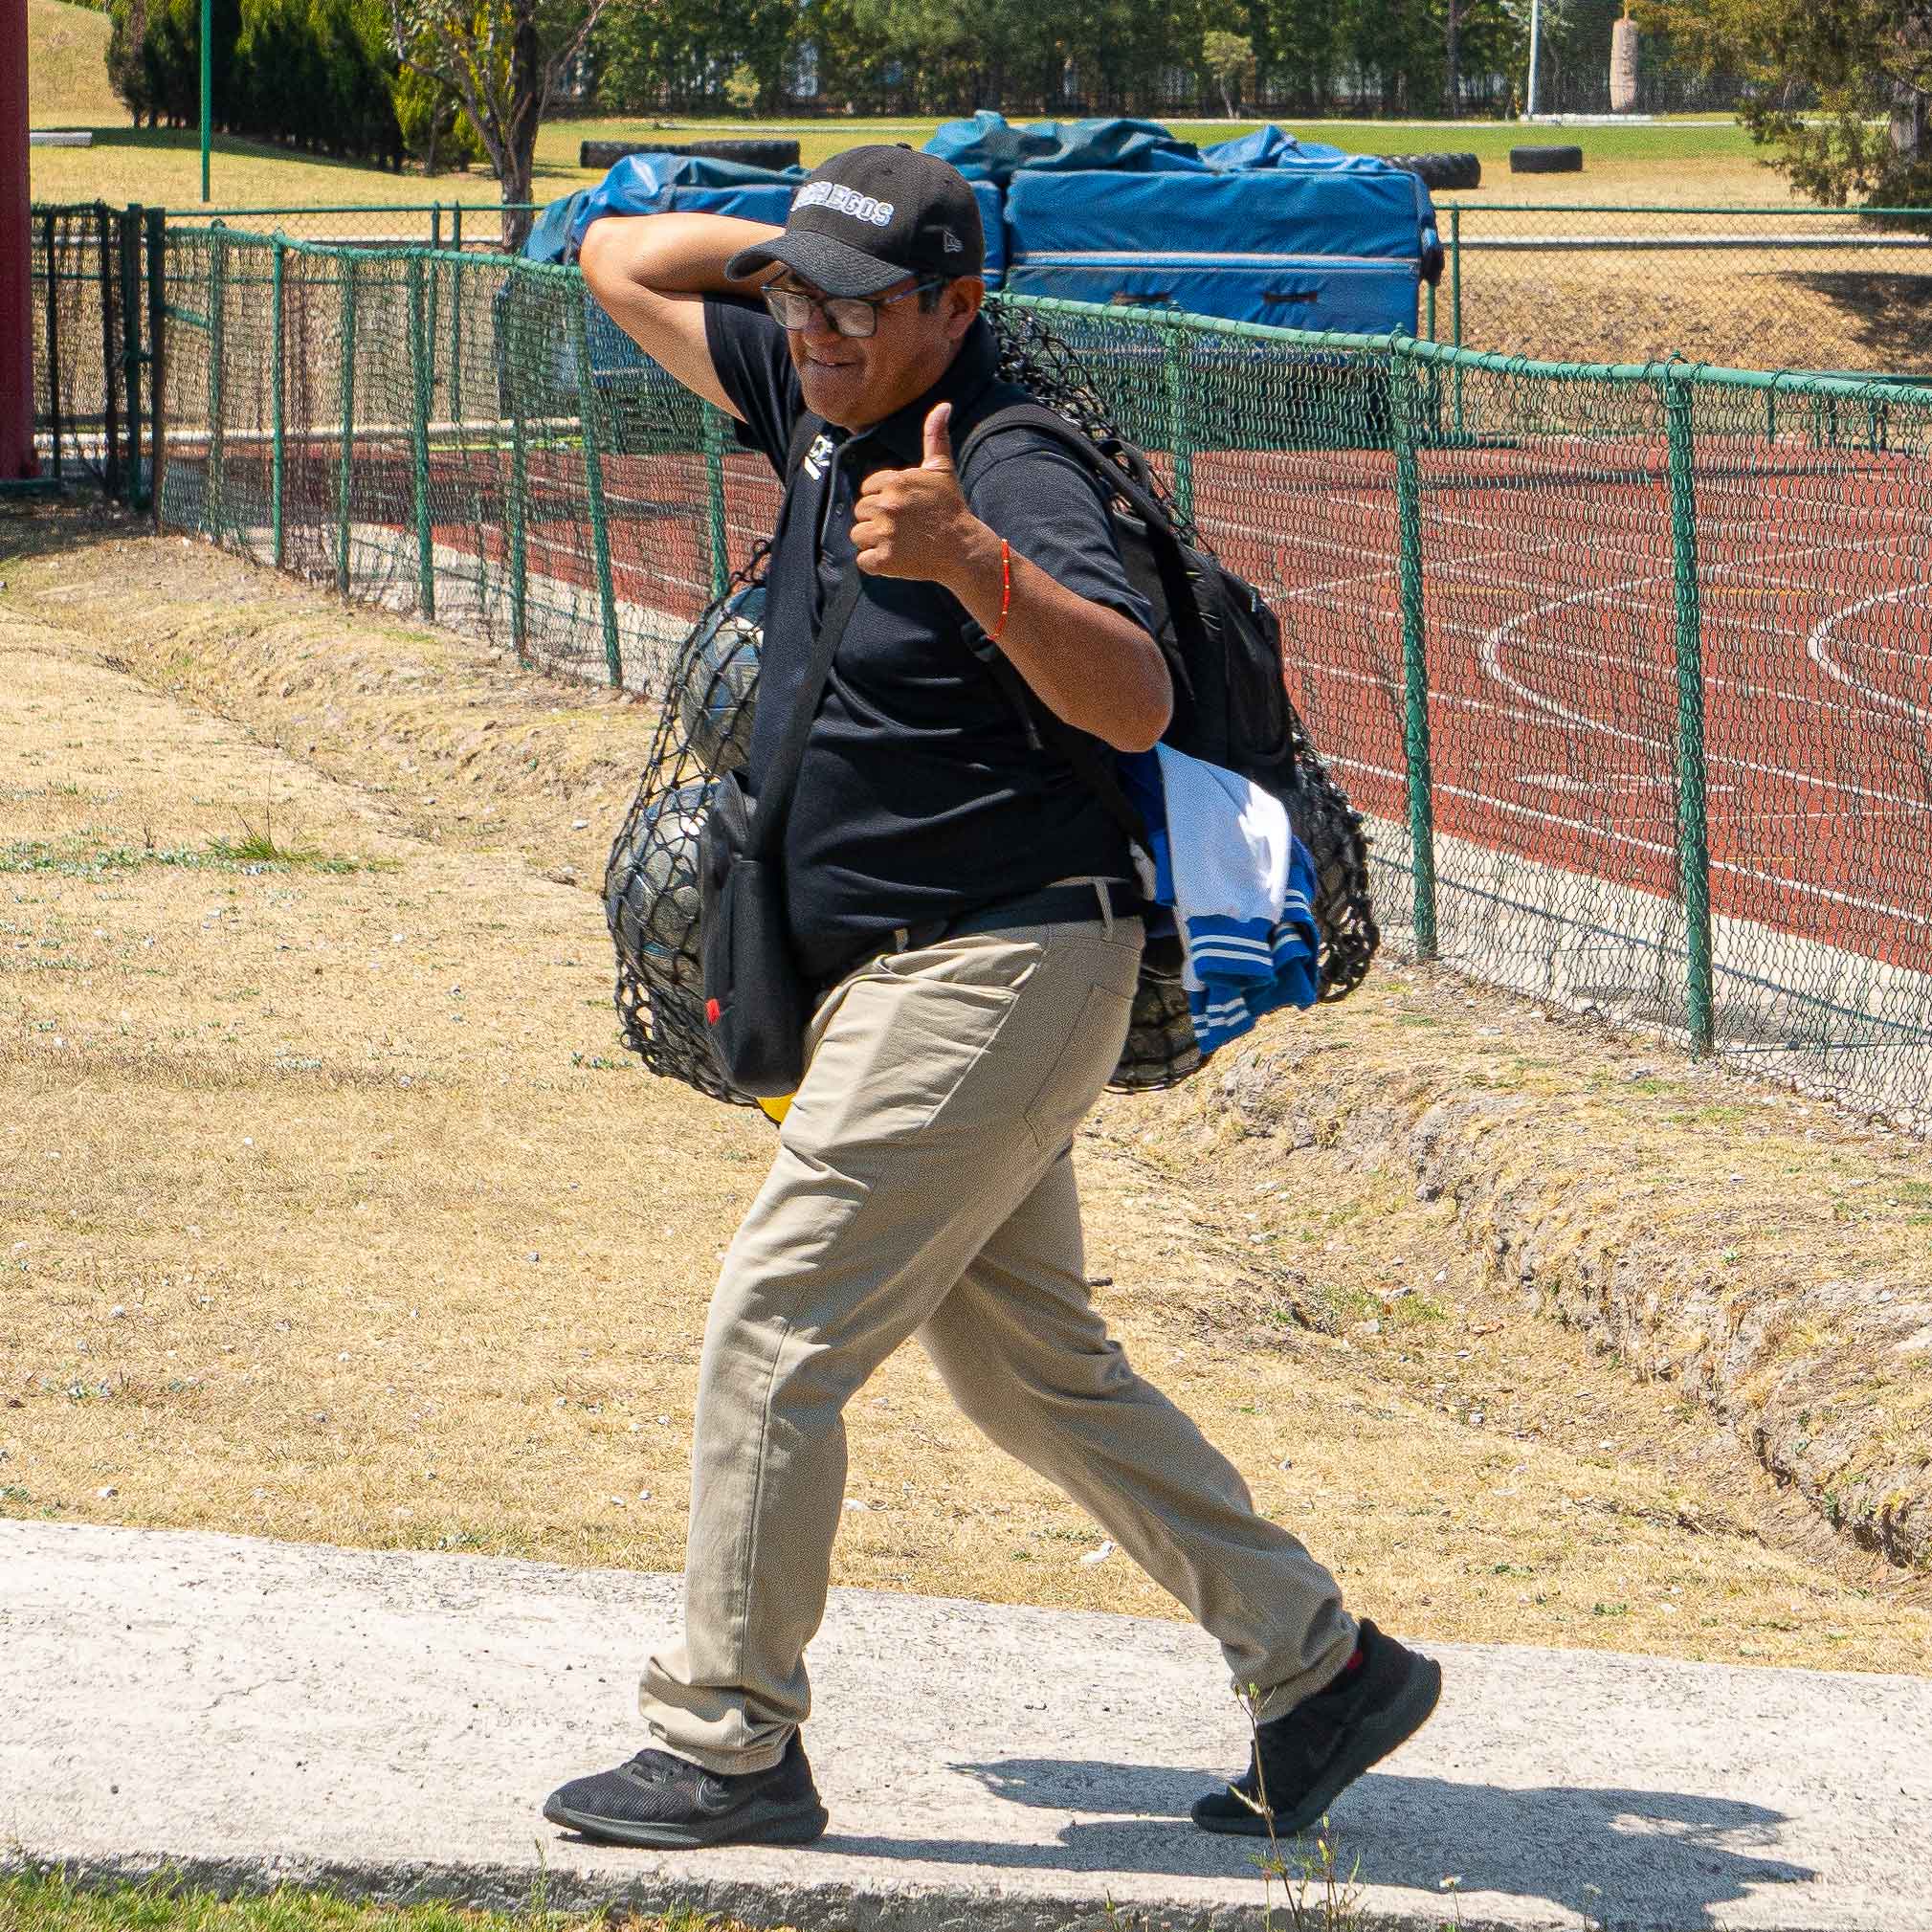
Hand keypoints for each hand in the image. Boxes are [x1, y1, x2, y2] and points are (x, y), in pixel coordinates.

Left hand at [849, 402, 985, 584]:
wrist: (963, 548)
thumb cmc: (951, 508)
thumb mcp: (942, 469)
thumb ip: (935, 436)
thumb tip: (944, 405)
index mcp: (895, 481)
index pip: (867, 490)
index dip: (883, 500)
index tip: (904, 508)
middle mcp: (887, 505)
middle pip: (861, 512)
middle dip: (878, 520)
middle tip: (904, 527)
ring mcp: (884, 533)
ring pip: (859, 536)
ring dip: (875, 542)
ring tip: (900, 542)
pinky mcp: (884, 560)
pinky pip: (864, 561)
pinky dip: (877, 563)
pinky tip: (897, 558)